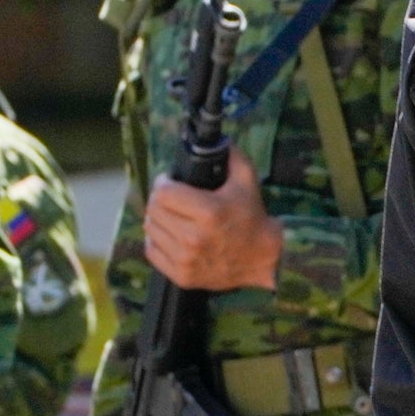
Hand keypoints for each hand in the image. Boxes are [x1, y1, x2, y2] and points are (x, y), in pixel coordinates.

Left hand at [142, 151, 284, 291]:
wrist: (263, 260)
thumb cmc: (252, 218)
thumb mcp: (247, 181)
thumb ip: (231, 155)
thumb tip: (216, 139)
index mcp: (209, 212)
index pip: (163, 192)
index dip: (163, 183)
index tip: (170, 182)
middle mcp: (194, 238)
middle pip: (154, 210)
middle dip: (160, 200)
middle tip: (171, 199)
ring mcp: (187, 260)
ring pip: (150, 229)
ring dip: (158, 220)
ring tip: (173, 217)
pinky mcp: (182, 276)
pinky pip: (152, 251)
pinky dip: (157, 241)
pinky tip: (171, 236)